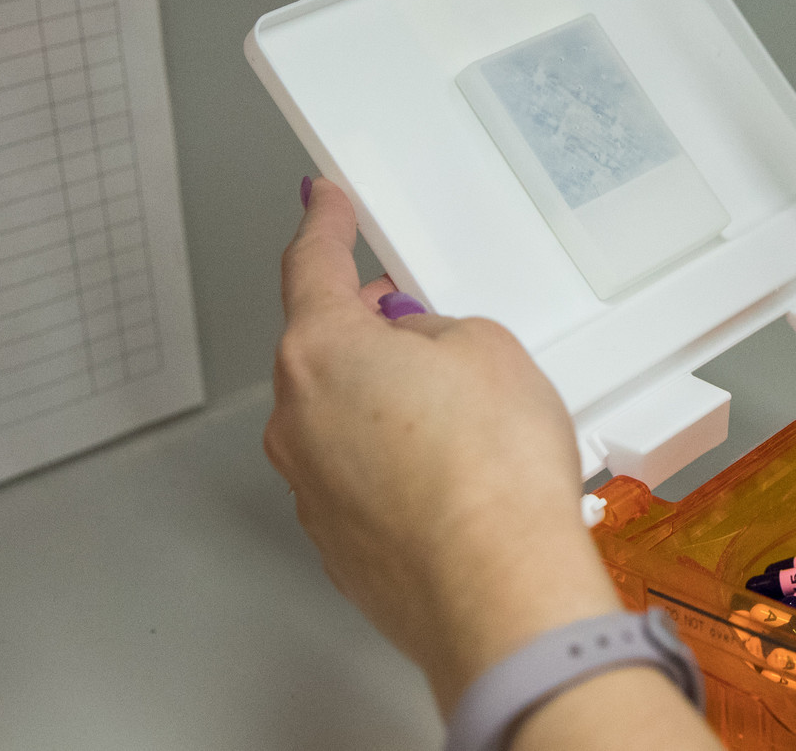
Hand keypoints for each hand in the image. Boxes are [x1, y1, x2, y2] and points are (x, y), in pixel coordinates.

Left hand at [264, 178, 619, 715]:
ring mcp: (312, 491)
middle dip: (371, 331)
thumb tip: (420, 350)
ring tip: (467, 420)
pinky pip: (362, 481)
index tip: (321, 204)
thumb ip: (438, 331)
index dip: (324, 226)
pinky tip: (456, 476)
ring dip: (390, 407)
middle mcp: (297, 423)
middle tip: (422, 322)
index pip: (311, 267)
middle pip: (325, 351)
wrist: (498, 592)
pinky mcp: (340, 547)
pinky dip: (399, 468)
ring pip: (343, 421)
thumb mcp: (488, 350)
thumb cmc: (491, 474)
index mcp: (321, 354)